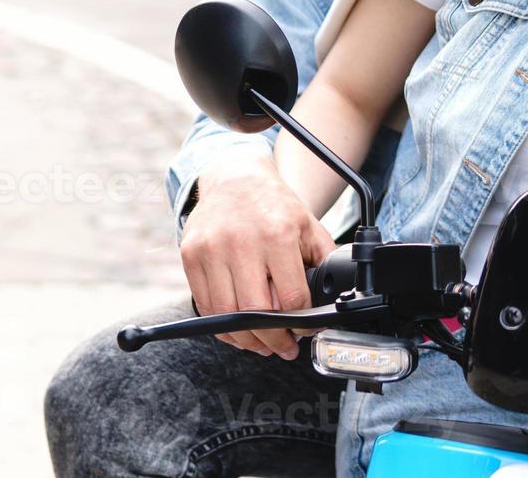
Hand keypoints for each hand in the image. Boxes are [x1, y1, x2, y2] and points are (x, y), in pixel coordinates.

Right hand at [178, 154, 337, 358]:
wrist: (235, 177)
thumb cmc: (274, 205)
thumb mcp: (308, 225)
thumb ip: (323, 259)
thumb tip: (337, 296)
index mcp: (277, 234)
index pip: (292, 297)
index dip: (302, 323)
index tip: (307, 331)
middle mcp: (241, 242)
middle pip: (256, 312)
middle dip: (274, 340)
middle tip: (286, 349)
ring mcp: (211, 249)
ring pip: (227, 316)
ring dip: (247, 340)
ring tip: (263, 345)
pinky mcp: (190, 256)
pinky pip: (205, 306)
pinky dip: (223, 327)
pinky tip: (239, 331)